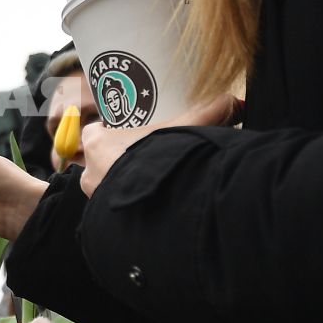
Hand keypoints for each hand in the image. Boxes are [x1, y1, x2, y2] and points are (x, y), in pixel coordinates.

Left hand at [79, 95, 241, 198]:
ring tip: (153, 187)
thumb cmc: (161, 159)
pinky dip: (127, 211)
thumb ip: (207, 114)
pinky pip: (112, 213)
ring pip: (106, 188)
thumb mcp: (185, 129)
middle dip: (120, 164)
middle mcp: (89, 171)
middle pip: (99, 163)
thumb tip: (233, 101)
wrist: (157, 201)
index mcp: (97, 143)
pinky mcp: (103, 221)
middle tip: (146, 164)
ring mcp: (95, 198)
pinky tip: (150, 208)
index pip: (95, 133)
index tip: (128, 138)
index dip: (109, 134)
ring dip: (126, 188)